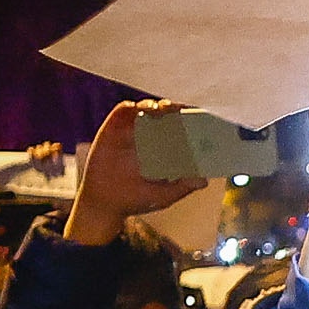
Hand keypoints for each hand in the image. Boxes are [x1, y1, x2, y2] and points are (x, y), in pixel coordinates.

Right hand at [65, 101, 205, 250]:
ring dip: (161, 105)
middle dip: (179, 109)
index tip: (203, 119)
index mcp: (164, 149)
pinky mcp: (114, 127)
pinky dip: (136, 106)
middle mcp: (149, 136)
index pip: (182, 128)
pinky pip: (126, 109)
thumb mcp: (163, 196)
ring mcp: (131, 130)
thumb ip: (183, 187)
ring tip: (168, 108)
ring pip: (149, 108)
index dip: (192, 121)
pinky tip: (146, 111)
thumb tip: (204, 182)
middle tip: (187, 110)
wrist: (104, 203)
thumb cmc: (135, 199)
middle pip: (168, 114)